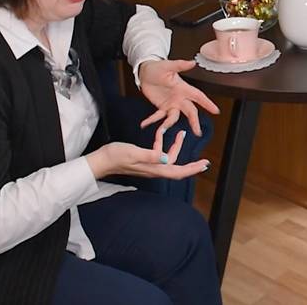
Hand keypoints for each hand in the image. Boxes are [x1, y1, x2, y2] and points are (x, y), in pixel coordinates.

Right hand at [86, 130, 209, 179]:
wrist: (100, 160)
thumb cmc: (115, 156)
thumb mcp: (134, 152)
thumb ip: (150, 155)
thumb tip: (167, 158)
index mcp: (154, 168)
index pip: (178, 171)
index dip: (193, 169)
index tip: (205, 164)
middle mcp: (154, 170)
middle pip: (177, 167)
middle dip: (190, 160)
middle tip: (201, 154)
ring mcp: (149, 166)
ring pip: (169, 159)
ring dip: (176, 147)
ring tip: (180, 134)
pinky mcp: (144, 162)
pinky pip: (159, 155)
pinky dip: (163, 146)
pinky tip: (160, 136)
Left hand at [138, 59, 219, 143]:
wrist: (145, 72)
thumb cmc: (158, 68)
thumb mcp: (168, 66)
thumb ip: (180, 65)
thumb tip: (192, 62)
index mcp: (183, 88)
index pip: (198, 96)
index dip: (207, 103)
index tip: (215, 111)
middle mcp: (179, 98)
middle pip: (190, 111)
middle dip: (194, 121)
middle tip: (197, 132)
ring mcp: (170, 104)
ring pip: (174, 117)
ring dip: (168, 124)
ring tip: (162, 130)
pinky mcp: (161, 108)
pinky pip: (158, 116)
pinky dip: (152, 120)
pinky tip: (145, 124)